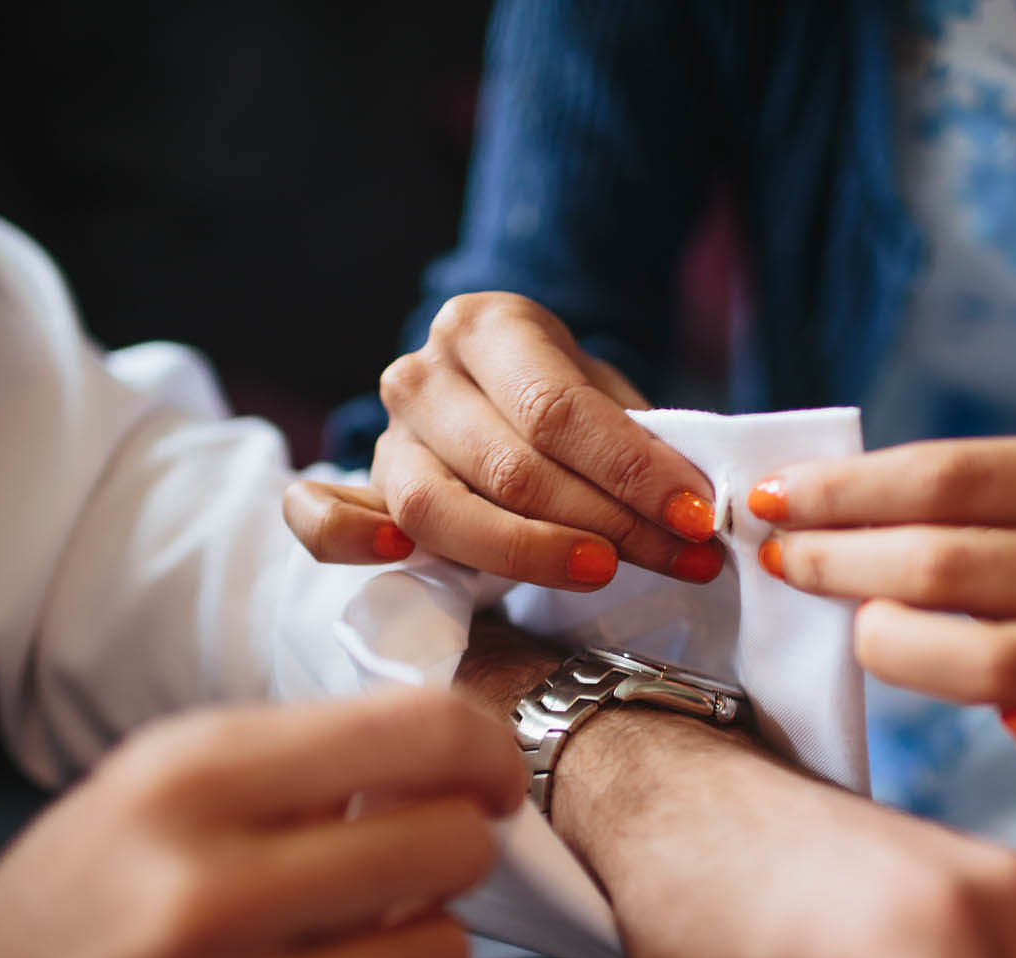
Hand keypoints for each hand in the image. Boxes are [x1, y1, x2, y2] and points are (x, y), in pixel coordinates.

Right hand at [0, 692, 522, 957]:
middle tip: (407, 871)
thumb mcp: (136, 804)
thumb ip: (283, 775)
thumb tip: (437, 763)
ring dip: (411, 951)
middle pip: (449, 847)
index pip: (415, 733)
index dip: (482, 753)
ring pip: (442, 957)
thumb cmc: (52, 935)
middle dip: (447, 854)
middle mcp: (206, 897)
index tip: (486, 780)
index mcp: (178, 786)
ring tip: (338, 956)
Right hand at [283, 291, 727, 587]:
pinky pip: (319, 515)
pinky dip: (348, 537)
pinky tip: (395, 554)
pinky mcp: (360, 491)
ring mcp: (386, 437)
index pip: (559, 409)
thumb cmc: (564, 407)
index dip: (634, 470)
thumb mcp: (609, 399)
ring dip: (529, 554)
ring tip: (603, 572)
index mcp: (487, 328)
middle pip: (512, 467)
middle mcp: (423, 375)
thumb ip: (643, 443)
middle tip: (680, 558)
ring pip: (437, 508)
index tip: (697, 516)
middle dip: (610, 522)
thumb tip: (697, 508)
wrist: (499, 401)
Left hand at [752, 436, 1015, 802]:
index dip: (846, 491)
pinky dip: (1010, 731)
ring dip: (895, 646)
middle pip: (950, 561)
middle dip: (842, 562)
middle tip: (781, 565)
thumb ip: (966, 503)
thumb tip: (810, 498)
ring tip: (861, 634)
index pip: (950, 476)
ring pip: (986, 656)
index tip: (770, 500)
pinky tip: (987, 717)